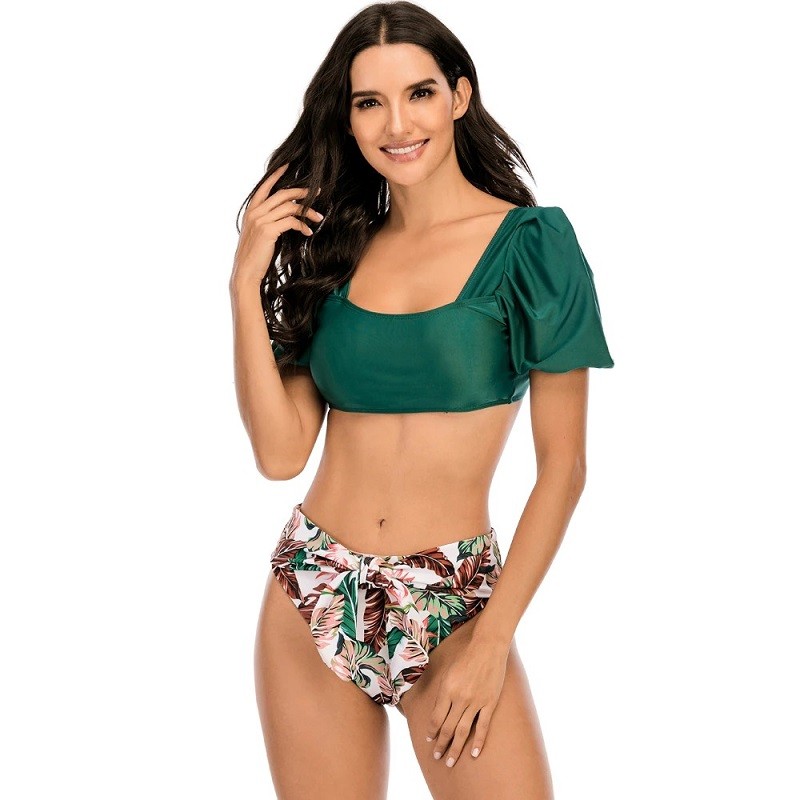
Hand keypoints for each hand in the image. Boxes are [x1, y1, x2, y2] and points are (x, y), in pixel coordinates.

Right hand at [230, 162, 323, 287]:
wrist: (246, 272)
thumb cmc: (255, 255)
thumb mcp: (259, 233)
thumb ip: (268, 220)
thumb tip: (288, 213)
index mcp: (251, 210)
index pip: (264, 186)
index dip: (276, 175)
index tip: (289, 166)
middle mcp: (255, 212)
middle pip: (282, 194)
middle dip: (302, 192)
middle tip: (317, 193)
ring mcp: (260, 220)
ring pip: (289, 207)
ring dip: (307, 211)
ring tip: (319, 217)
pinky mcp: (268, 230)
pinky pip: (291, 221)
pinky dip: (302, 225)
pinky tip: (308, 232)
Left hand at [426, 632, 509, 767]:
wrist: (488, 648)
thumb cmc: (466, 657)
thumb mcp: (448, 672)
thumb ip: (443, 693)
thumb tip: (438, 712)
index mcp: (447, 690)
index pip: (436, 717)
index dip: (432, 731)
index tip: (429, 741)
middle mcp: (460, 698)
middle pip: (447, 728)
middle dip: (441, 745)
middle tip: (437, 758)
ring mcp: (476, 702)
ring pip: (463, 731)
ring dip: (455, 748)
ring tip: (450, 762)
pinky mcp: (489, 703)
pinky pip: (482, 726)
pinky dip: (478, 741)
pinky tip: (473, 754)